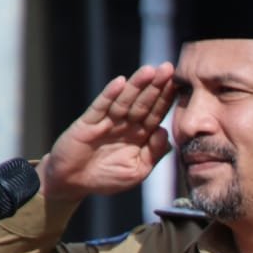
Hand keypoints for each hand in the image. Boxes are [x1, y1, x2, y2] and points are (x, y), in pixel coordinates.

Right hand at [39, 62, 176, 204]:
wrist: (73, 184)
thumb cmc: (106, 178)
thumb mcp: (137, 171)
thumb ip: (153, 154)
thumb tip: (165, 132)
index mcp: (139, 135)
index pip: (156, 113)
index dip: (166, 99)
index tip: (179, 84)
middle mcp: (125, 124)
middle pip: (143, 102)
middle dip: (156, 86)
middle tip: (168, 68)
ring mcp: (106, 122)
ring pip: (124, 100)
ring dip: (136, 85)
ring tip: (149, 71)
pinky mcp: (88, 123)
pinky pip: (100, 107)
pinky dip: (110, 94)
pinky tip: (120, 82)